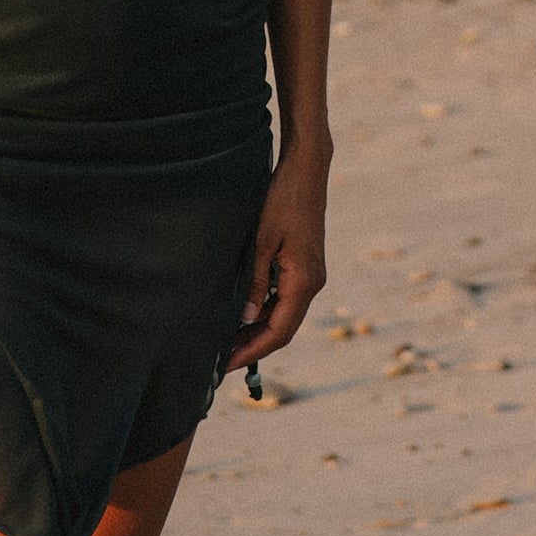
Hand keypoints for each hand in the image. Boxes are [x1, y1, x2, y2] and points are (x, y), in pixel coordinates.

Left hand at [237, 144, 328, 363]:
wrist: (307, 170)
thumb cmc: (282, 200)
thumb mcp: (261, 241)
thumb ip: (254, 283)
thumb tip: (245, 319)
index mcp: (304, 281)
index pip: (278, 332)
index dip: (252, 351)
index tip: (227, 364)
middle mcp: (313, 283)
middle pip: (283, 329)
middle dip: (254, 346)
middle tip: (222, 360)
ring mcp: (312, 275)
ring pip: (285, 315)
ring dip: (259, 331)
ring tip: (228, 341)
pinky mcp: (306, 266)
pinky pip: (287, 299)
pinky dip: (266, 312)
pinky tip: (245, 314)